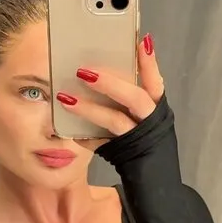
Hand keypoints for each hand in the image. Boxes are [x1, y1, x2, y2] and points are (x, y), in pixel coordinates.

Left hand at [55, 33, 164, 149]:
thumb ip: (123, 96)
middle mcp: (152, 121)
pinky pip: (102, 142)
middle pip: (135, 98)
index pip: (155, 82)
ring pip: (115, 120)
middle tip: (83, 71)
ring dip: (89, 108)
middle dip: (110, 83)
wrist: (153, 180)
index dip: (149, 63)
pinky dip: (86, 136)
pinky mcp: (124, 154)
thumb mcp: (138, 116)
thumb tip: (91, 74)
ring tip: (65, 98)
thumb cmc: (141, 141)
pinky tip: (72, 131)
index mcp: (156, 107)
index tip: (142, 42)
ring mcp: (139, 139)